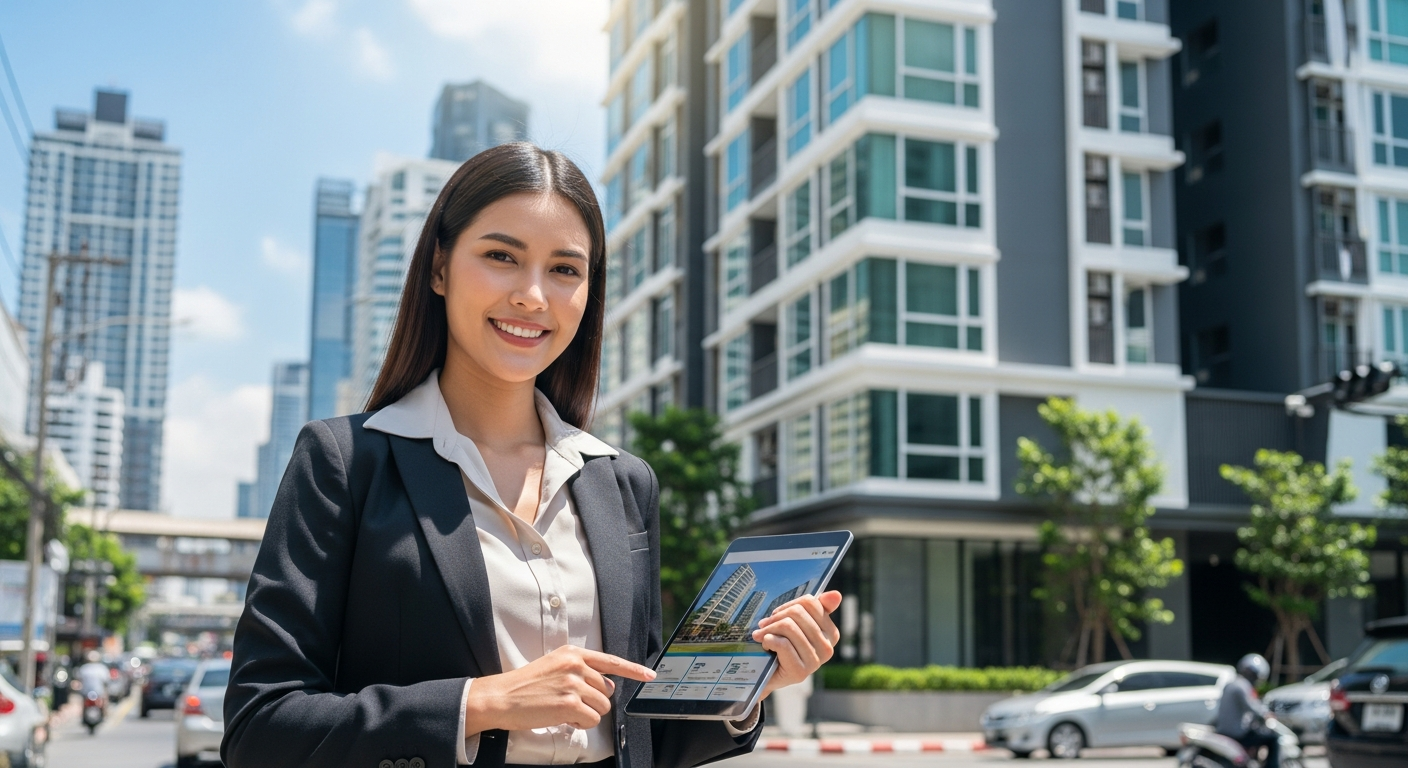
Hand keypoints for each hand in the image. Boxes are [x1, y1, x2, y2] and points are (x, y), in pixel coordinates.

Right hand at [463, 645, 655, 733]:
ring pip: (602, 707)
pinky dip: (581, 723)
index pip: (611, 661)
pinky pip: (592, 720)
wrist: (502, 697)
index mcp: (573, 653)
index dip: (634, 670)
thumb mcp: (554, 666)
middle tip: (569, 702)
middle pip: (608, 690)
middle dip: (594, 700)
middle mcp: (576, 665)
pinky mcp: (571, 704)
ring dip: (587, 713)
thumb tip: (605, 687)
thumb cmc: (526, 685)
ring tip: (563, 709)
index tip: (650, 675)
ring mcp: (574, 684)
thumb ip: (579, 670)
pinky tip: (563, 718)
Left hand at [752, 591, 841, 699]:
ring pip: (789, 627)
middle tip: (764, 625)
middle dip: (775, 617)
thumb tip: (836, 595)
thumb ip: (816, 608)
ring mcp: (815, 662)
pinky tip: (766, 646)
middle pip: (797, 613)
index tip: (777, 614)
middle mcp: (828, 648)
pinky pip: (782, 644)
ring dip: (768, 629)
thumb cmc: (782, 645)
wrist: (767, 675)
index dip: (788, 606)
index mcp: (831, 633)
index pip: (810, 603)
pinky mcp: (800, 672)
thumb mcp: (797, 624)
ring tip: (762, 635)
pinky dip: (767, 641)